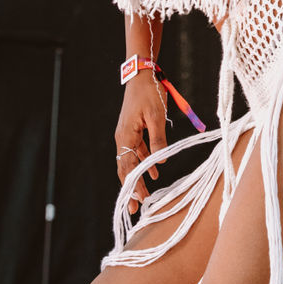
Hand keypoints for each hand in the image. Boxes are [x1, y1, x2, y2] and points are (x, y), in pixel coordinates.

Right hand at [114, 73, 167, 214]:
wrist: (142, 75)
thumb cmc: (149, 93)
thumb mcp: (156, 116)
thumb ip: (158, 139)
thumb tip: (160, 161)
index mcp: (125, 136)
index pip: (127, 167)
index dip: (131, 186)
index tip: (136, 201)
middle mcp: (122, 138)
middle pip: (126, 168)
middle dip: (131, 188)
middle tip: (136, 208)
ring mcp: (126, 134)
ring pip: (131, 161)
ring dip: (138, 178)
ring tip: (145, 195)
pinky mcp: (133, 130)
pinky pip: (136, 151)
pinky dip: (143, 162)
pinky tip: (153, 172)